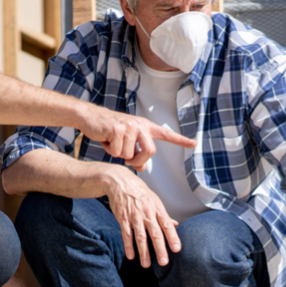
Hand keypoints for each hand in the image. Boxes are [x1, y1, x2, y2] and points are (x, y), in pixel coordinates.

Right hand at [80, 106, 195, 168]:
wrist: (90, 117)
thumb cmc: (108, 132)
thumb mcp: (125, 144)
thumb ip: (136, 156)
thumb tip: (142, 169)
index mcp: (145, 127)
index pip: (166, 134)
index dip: (180, 140)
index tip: (194, 143)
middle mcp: (140, 125)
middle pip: (150, 152)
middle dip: (138, 161)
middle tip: (127, 160)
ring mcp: (130, 126)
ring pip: (130, 155)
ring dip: (120, 155)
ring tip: (112, 143)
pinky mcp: (118, 129)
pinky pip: (118, 152)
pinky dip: (110, 150)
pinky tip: (106, 140)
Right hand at [104, 167, 180, 267]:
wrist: (120, 182)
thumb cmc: (140, 193)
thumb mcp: (155, 201)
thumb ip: (164, 215)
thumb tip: (176, 225)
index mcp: (157, 209)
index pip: (167, 225)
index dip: (172, 237)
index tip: (177, 249)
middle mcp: (147, 213)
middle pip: (155, 233)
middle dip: (160, 249)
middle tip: (163, 262)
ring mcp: (134, 216)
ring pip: (140, 237)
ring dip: (143, 252)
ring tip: (146, 264)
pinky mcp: (123, 218)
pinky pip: (126, 234)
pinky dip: (128, 246)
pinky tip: (131, 256)